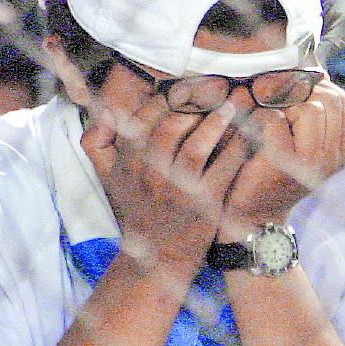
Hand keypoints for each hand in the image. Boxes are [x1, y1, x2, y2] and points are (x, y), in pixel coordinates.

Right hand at [83, 91, 248, 277]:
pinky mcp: (206, 204)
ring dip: (219, 120)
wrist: (158, 258)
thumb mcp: (110, 179)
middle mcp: (151, 174)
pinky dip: (237, 147)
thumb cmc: (140, 212)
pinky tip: (246, 134)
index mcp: (129, 163)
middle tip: (216, 87)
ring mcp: (179, 190)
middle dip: (197, 101)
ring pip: (199, 144)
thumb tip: (105, 113)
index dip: (169, 96)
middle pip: (173, 125)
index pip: (147, 117)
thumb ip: (98, 144)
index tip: (187, 87)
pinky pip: (225, 167)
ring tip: (233, 104)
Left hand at [220, 78, 344, 239]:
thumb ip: (314, 115)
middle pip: (330, 100)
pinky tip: (255, 132)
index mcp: (341, 152)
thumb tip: (316, 73)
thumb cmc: (271, 171)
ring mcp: (311, 163)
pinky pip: (276, 118)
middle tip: (280, 107)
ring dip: (283, 104)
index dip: (323, 90)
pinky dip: (261, 118)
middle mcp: (332, 159)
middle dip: (302, 93)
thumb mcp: (302, 144)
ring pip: (309, 107)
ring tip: (269, 119)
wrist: (250, 212)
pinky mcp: (283, 163)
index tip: (300, 96)